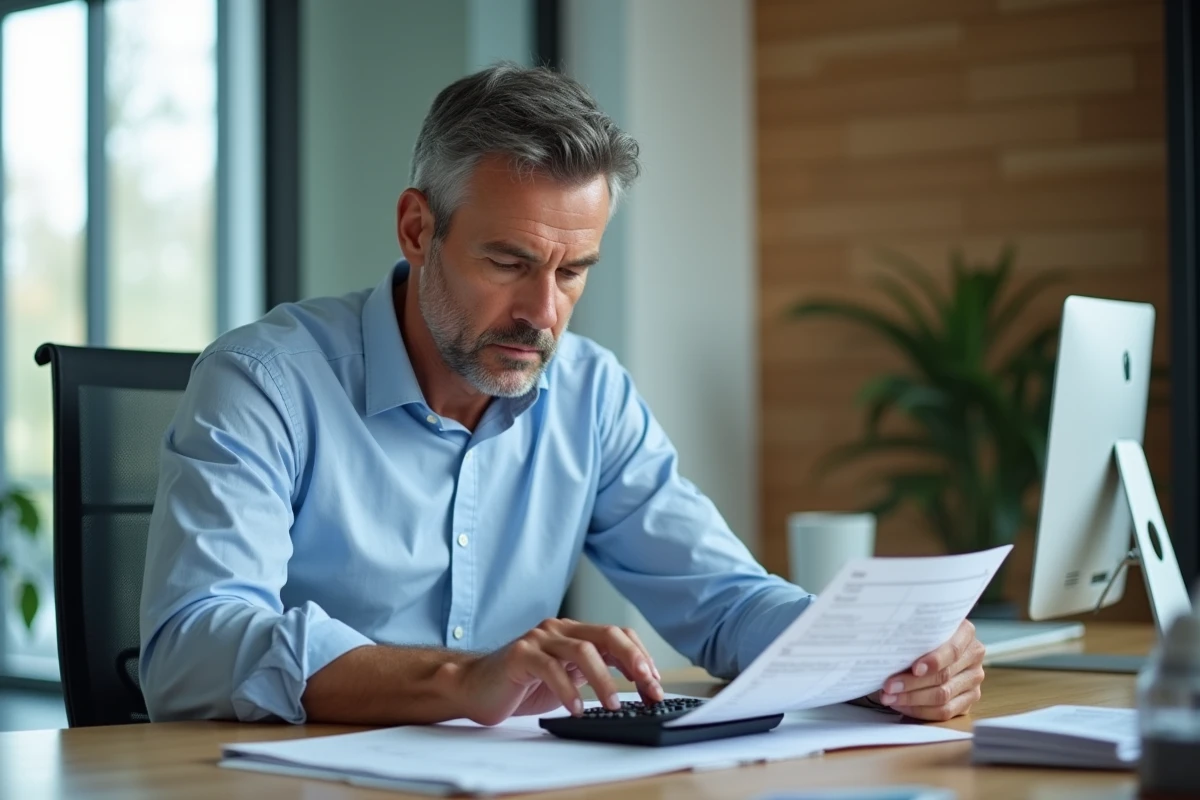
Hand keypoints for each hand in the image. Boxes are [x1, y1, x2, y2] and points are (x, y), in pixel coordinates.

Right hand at [454, 618, 664, 725]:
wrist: (474, 687)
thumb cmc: (521, 686)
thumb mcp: (566, 678)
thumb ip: (594, 673)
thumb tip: (638, 686)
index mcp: (574, 633)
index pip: (617, 635)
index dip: (641, 656)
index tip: (655, 683)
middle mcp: (559, 629)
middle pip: (607, 635)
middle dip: (634, 661)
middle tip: (648, 687)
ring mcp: (539, 639)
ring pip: (583, 650)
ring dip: (604, 680)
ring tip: (613, 705)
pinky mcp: (520, 654)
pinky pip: (550, 668)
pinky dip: (568, 690)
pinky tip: (576, 708)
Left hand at [871, 619, 984, 720]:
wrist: (931, 647)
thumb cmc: (920, 636)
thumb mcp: (919, 629)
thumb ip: (914, 636)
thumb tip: (888, 650)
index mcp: (965, 633)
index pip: (952, 650)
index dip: (934, 661)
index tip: (914, 669)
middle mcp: (974, 656)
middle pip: (944, 676)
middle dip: (912, 683)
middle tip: (888, 686)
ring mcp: (973, 680)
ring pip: (943, 696)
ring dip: (912, 699)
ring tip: (889, 697)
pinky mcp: (968, 701)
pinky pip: (945, 712)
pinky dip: (920, 710)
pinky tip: (902, 705)